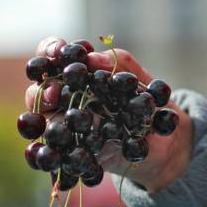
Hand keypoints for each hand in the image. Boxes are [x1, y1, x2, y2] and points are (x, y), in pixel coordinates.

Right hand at [23, 36, 192, 192]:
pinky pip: (56, 156)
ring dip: (48, 123)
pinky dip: (53, 156)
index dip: (50, 51)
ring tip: (62, 123)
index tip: (58, 50)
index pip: (55, 57)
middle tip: (54, 93)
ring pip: (45, 124)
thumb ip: (122, 65)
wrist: (168, 142)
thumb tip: (93, 58)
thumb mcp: (145, 81)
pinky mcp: (75, 154)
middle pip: (39, 92)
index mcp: (81, 75)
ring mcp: (69, 128)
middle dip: (43, 91)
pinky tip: (59, 153)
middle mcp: (67, 100)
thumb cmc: (152, 104)